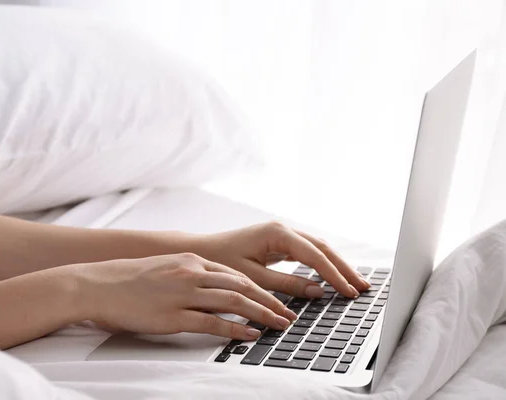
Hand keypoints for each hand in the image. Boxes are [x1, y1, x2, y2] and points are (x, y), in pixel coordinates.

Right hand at [73, 253, 297, 339]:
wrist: (97, 284)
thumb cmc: (129, 278)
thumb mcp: (164, 268)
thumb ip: (189, 274)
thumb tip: (211, 287)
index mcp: (190, 261)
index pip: (234, 274)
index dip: (259, 288)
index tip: (277, 298)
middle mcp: (191, 273)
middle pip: (241, 286)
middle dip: (270, 300)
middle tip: (289, 314)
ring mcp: (183, 294)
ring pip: (234, 302)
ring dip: (262, 314)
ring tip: (280, 325)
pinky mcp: (173, 315)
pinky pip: (212, 322)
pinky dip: (235, 329)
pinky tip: (250, 335)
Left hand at [189, 221, 369, 298]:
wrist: (201, 252)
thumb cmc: (221, 263)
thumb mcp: (254, 278)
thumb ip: (287, 285)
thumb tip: (318, 291)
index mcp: (277, 233)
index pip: (314, 255)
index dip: (334, 274)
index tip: (349, 291)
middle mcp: (282, 229)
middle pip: (322, 247)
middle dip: (343, 267)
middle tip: (363, 287)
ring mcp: (281, 234)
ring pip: (317, 248)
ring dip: (335, 265)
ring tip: (354, 283)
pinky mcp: (278, 242)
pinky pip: (306, 252)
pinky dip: (321, 264)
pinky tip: (332, 276)